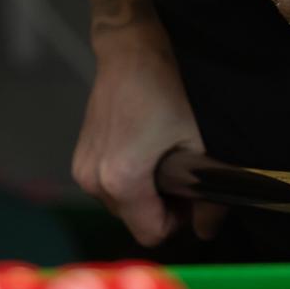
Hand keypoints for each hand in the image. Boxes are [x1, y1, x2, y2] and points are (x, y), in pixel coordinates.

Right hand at [71, 38, 225, 247]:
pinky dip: (129, 179)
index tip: (191, 196)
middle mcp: (94, 180)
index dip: (178, 221)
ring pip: (122, 205)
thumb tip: (208, 232)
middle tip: (183, 173)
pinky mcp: (81, 157)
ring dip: (145, 193)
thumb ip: (207, 194)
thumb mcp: (197, 144)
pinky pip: (109, 186)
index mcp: (121, 180)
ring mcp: (83, 169)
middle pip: (135, 220)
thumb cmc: (167, 92)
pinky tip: (146, 150)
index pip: (151, 234)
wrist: (131, 54)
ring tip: (165, 159)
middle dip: (161, 206)